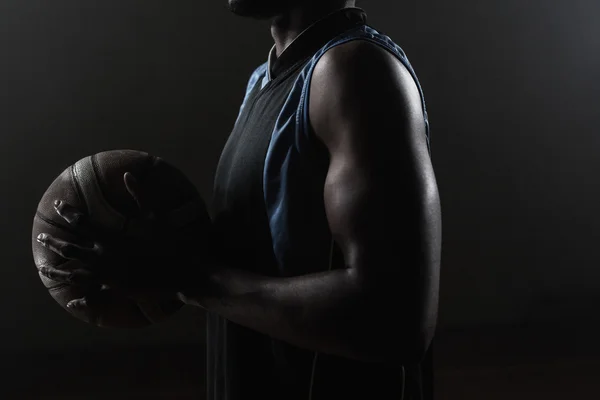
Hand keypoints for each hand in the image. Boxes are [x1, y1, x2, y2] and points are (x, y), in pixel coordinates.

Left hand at [36, 172, 202, 312]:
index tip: (59, 205)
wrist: (182, 271)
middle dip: (53, 242)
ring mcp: (108, 276)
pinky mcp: (116, 289)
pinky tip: (70, 301)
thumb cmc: (170, 242)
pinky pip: (93, 293)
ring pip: (74, 274)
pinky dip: (79, 297)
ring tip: (42, 268)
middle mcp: (105, 257)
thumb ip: (140, 194)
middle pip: (70, 248)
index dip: (68, 212)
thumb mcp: (156, 215)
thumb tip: (128, 174)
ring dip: (56, 271)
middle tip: (40, 237)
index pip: (82, 223)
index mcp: (112, 238)